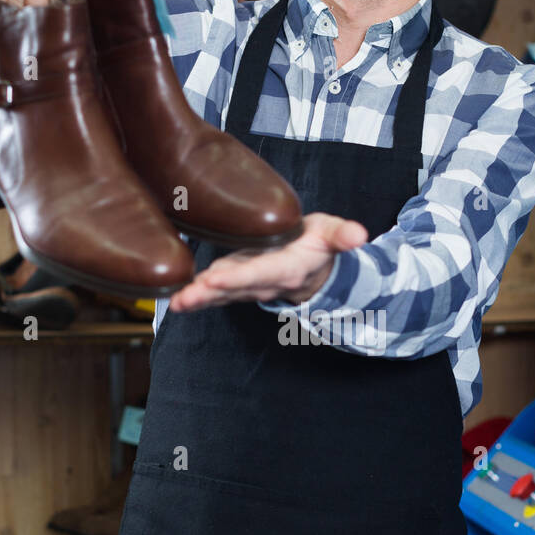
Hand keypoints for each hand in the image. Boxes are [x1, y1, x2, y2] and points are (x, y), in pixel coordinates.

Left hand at [168, 213, 367, 311]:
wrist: (313, 268)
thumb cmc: (318, 244)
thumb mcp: (332, 234)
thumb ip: (342, 235)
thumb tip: (360, 234)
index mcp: (286, 268)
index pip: (259, 273)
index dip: (239, 277)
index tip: (216, 278)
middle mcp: (263, 282)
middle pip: (233, 289)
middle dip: (208, 294)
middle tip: (184, 297)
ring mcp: (246, 286)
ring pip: (220, 295)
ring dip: (197, 299)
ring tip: (175, 301)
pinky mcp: (233, 284)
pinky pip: (213, 293)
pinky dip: (194, 297)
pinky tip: (174, 299)